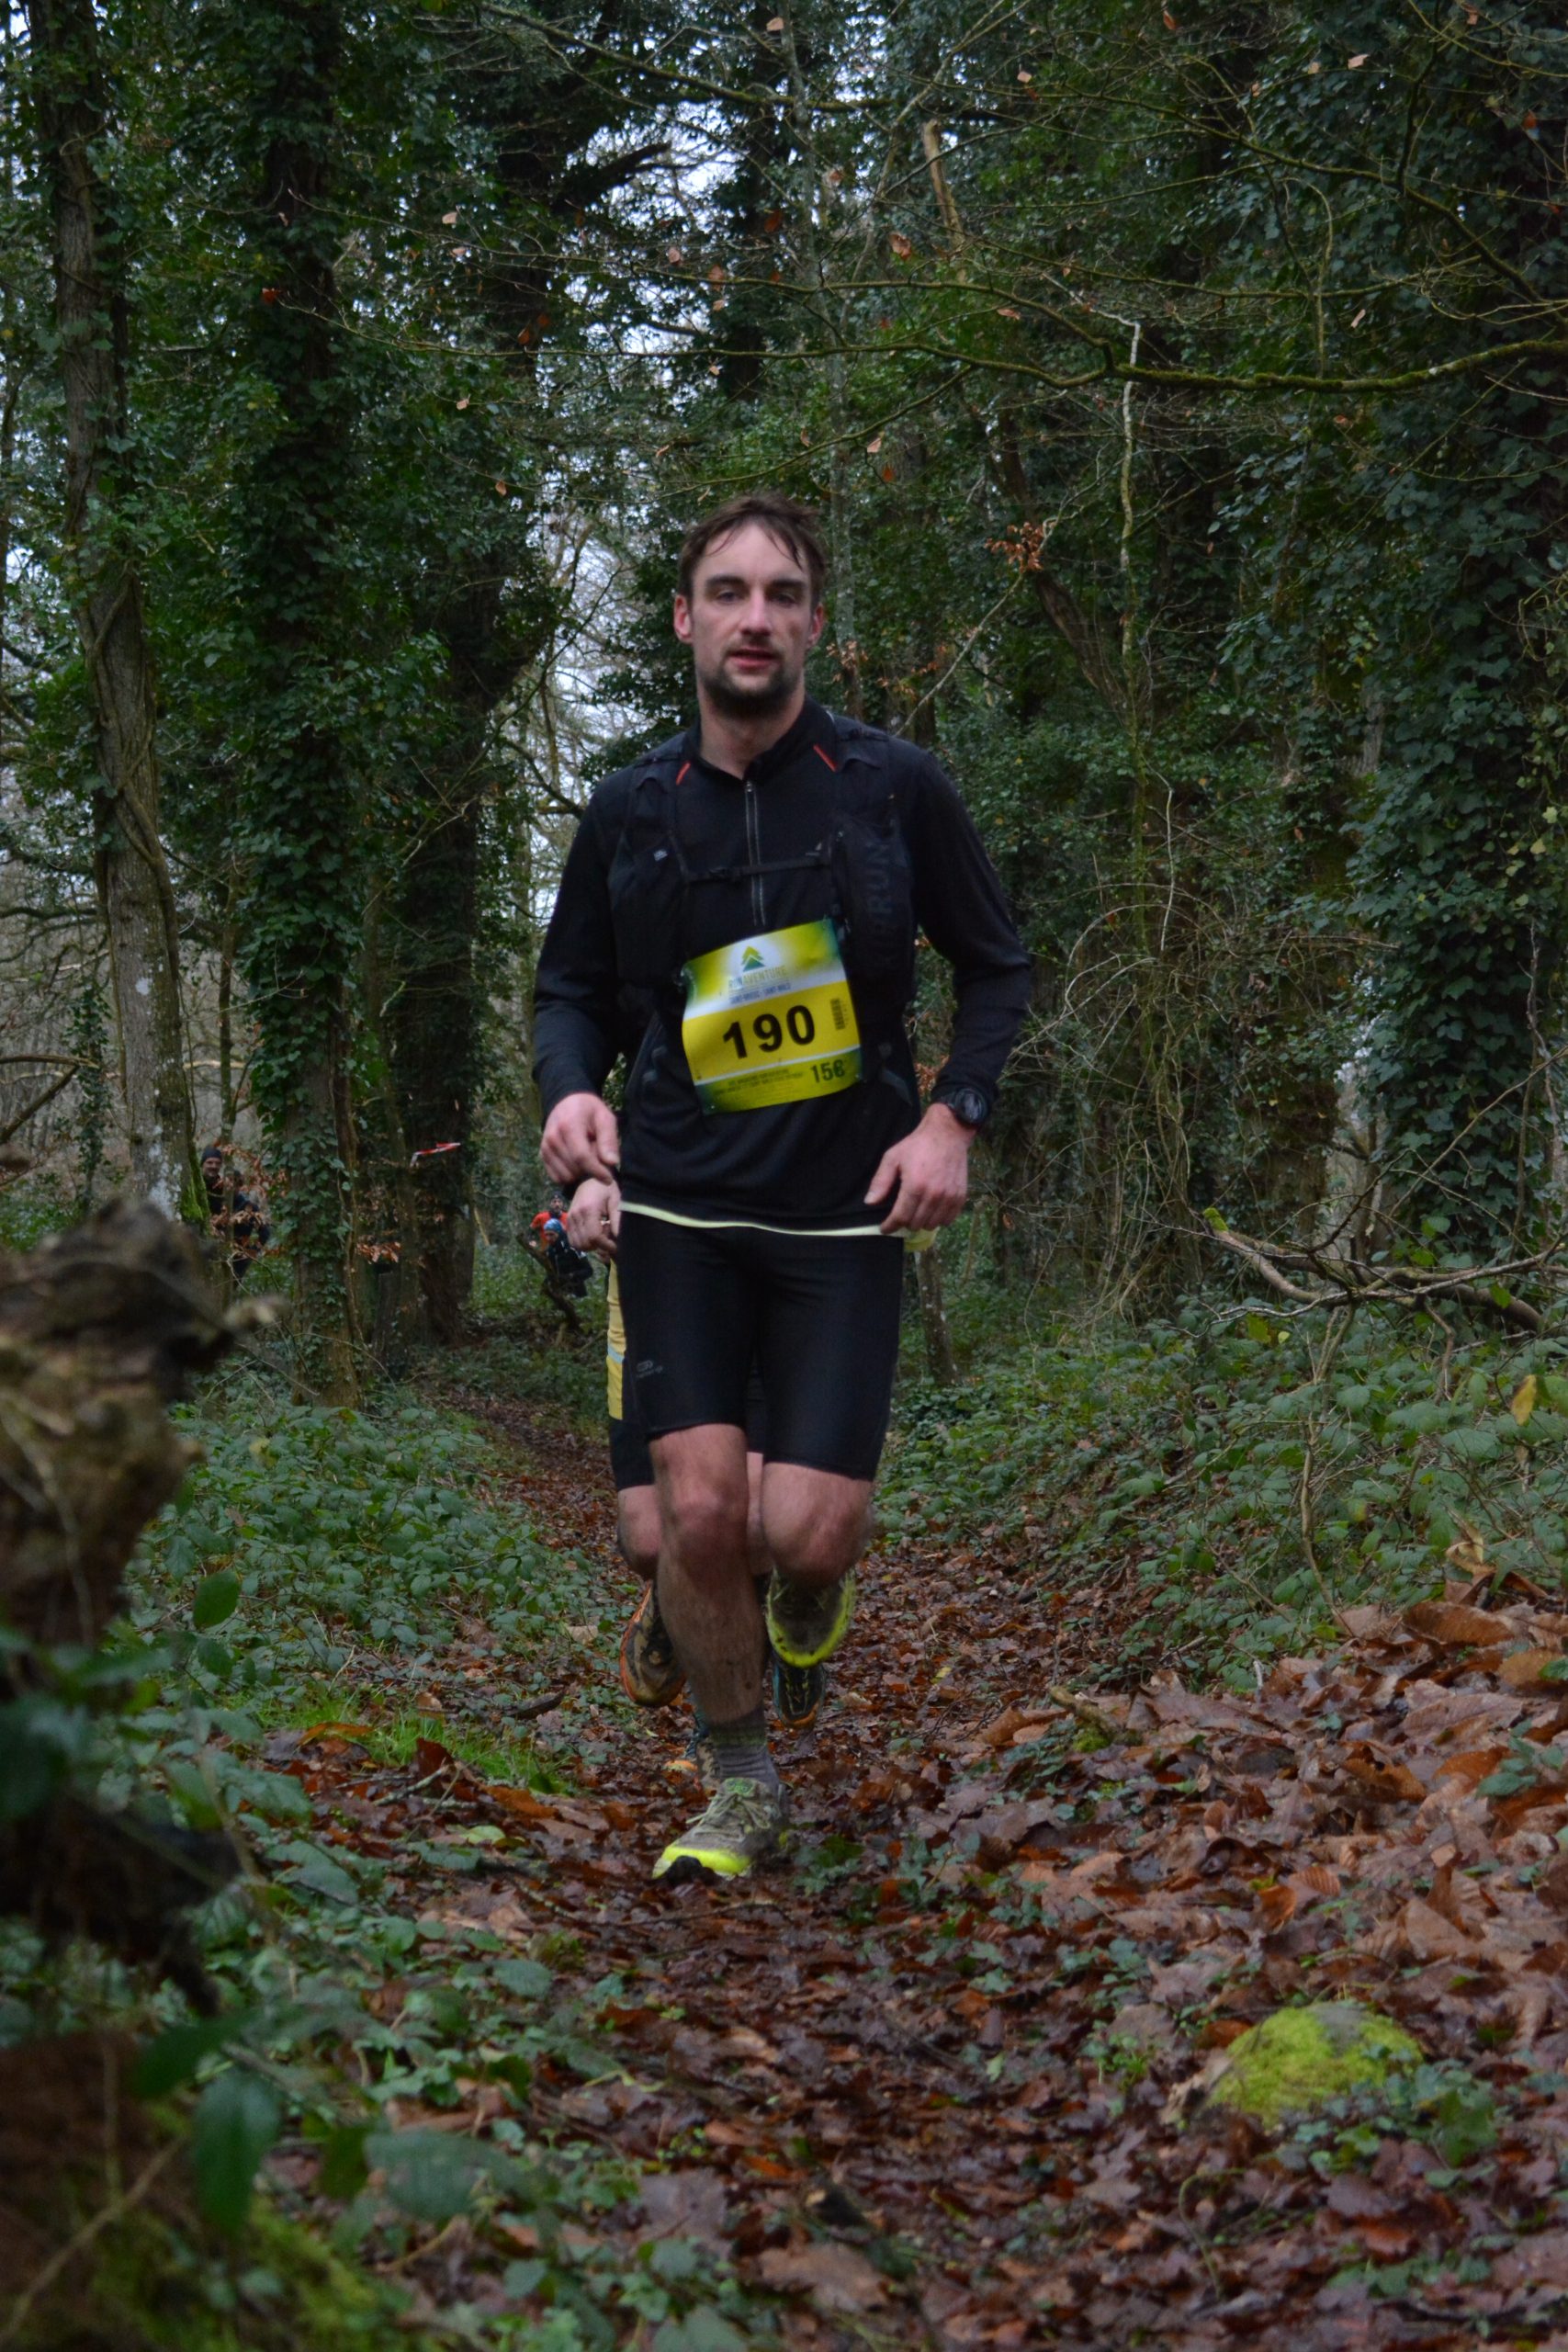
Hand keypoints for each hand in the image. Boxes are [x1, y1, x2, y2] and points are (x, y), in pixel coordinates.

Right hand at [541, 1092, 618, 1184]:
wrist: (567, 1103)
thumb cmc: (589, 1111)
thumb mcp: (605, 1118)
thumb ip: (608, 1140)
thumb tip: (611, 1163)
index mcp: (568, 1126)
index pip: (581, 1156)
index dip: (596, 1171)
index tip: (608, 1179)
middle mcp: (552, 1138)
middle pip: (575, 1168)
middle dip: (590, 1169)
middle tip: (597, 1155)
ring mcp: (545, 1147)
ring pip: (566, 1176)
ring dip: (580, 1172)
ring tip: (586, 1156)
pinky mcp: (542, 1155)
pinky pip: (557, 1177)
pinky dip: (569, 1174)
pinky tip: (576, 1162)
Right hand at [567, 1177, 620, 1258]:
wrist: (590, 1177)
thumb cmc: (606, 1187)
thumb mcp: (616, 1200)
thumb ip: (618, 1220)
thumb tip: (621, 1240)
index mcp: (588, 1210)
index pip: (594, 1237)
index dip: (606, 1245)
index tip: (617, 1245)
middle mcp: (575, 1216)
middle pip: (586, 1243)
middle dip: (600, 1245)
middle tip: (610, 1235)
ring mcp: (569, 1219)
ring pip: (578, 1244)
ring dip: (591, 1245)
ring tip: (601, 1233)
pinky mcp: (567, 1222)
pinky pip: (573, 1241)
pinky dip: (583, 1242)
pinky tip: (593, 1233)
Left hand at [865, 1102, 972, 1234]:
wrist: (947, 1135)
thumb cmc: (917, 1146)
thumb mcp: (893, 1158)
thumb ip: (881, 1182)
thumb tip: (870, 1202)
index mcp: (915, 1186)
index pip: (900, 1217)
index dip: (890, 1226)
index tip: (885, 1228)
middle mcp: (933, 1195)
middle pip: (915, 1223)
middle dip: (905, 1222)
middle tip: (901, 1213)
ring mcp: (949, 1197)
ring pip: (931, 1225)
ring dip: (921, 1221)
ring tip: (916, 1210)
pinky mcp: (960, 1197)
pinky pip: (948, 1220)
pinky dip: (938, 1219)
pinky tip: (932, 1210)